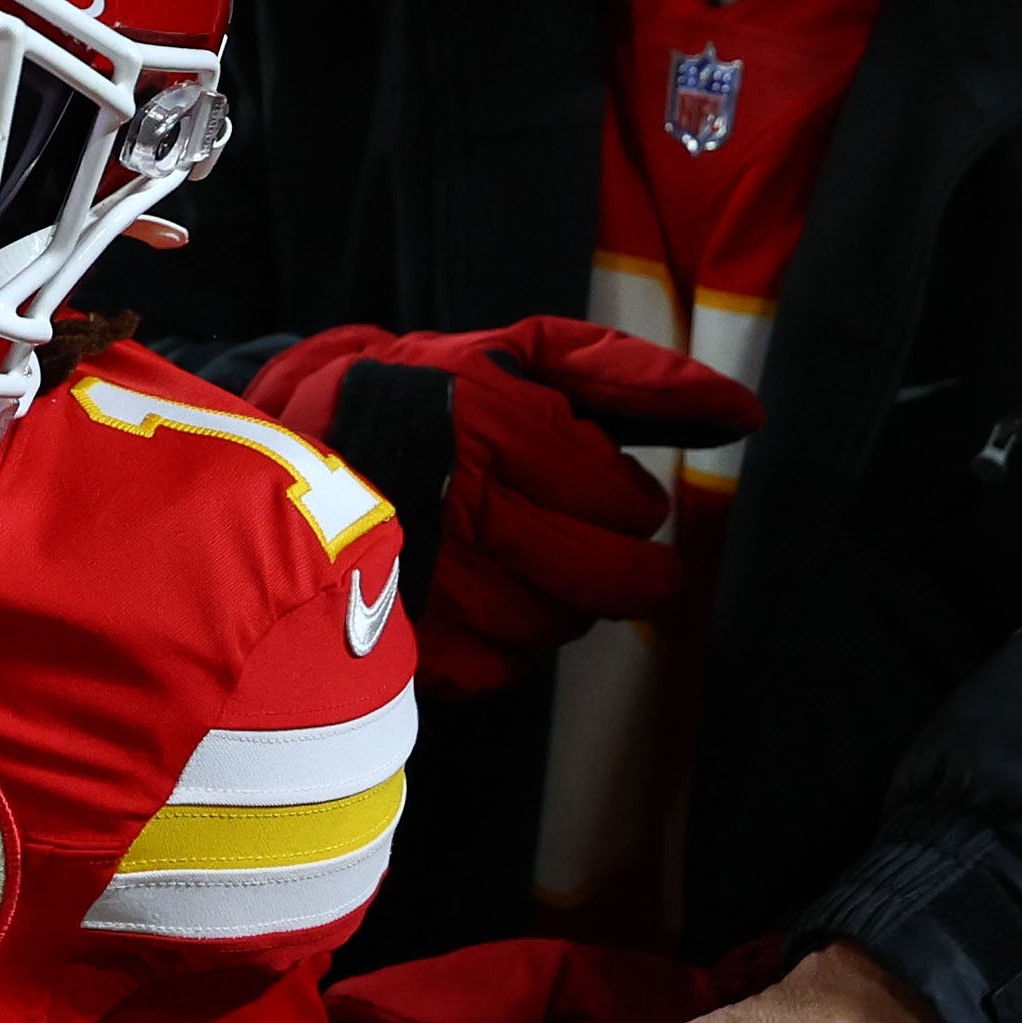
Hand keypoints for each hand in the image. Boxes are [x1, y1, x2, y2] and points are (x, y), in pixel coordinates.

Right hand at [238, 316, 763, 700]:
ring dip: (559, 603)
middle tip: (617, 558)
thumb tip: (745, 413)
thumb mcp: (518, 353)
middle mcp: (470, 510)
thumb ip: (631, 375)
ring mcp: (436, 586)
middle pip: (610, 578)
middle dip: (630, 571)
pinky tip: (476, 603)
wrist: (276, 458)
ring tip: (525, 570)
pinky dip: (501, 645)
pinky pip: (499, 669)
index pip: (624, 501)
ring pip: (558, 625)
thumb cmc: (417, 399)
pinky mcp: (407, 642)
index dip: (628, 501)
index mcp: (498, 432)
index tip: (606, 494)